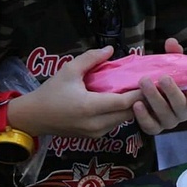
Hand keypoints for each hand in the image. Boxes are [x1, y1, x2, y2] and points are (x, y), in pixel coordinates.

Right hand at [12, 46, 142, 138]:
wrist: (33, 118)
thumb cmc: (51, 92)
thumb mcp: (68, 70)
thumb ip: (91, 58)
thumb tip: (110, 49)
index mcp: (90, 107)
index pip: (125, 102)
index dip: (141, 92)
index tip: (153, 80)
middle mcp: (96, 123)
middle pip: (129, 112)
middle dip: (141, 99)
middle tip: (151, 84)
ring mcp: (96, 133)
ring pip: (124, 120)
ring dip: (133, 107)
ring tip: (139, 90)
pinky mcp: (94, 137)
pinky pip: (115, 124)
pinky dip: (122, 113)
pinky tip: (124, 100)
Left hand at [131, 38, 186, 134]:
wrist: (148, 91)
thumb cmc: (166, 78)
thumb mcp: (172, 66)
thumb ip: (174, 54)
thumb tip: (171, 42)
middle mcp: (183, 113)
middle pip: (181, 108)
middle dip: (172, 92)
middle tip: (163, 78)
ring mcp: (168, 122)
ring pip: (165, 116)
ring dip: (154, 99)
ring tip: (144, 82)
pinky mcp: (154, 127)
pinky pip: (150, 126)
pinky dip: (143, 116)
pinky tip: (136, 104)